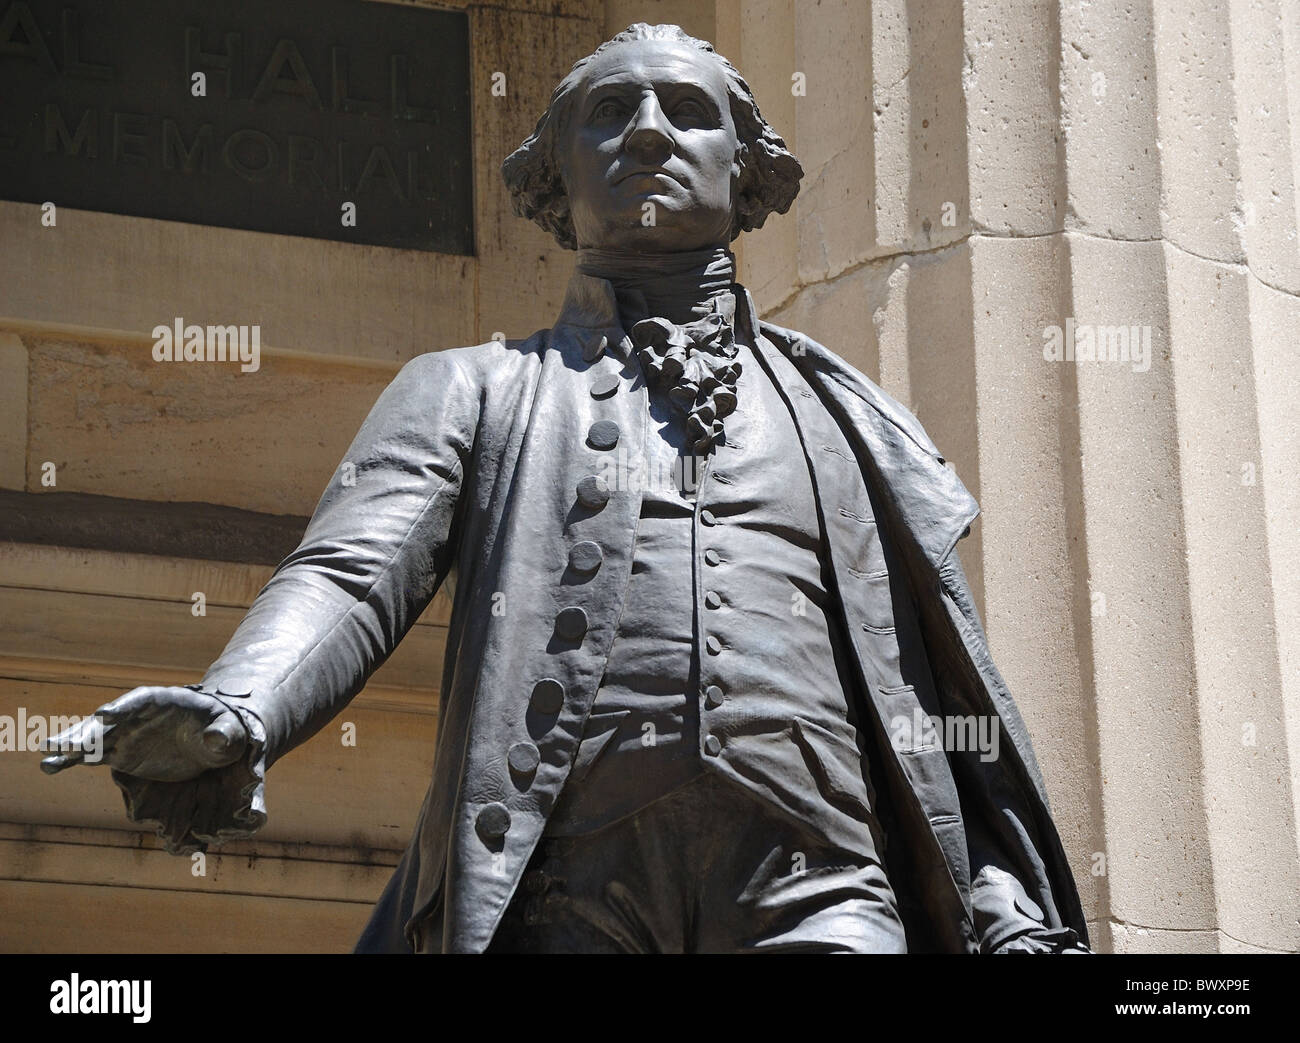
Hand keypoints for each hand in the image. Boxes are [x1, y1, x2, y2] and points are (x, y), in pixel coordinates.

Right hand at [40, 686, 248, 782]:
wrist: (216, 742)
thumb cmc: (225, 730)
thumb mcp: (231, 732)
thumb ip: (223, 735)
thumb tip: (216, 741)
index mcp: (167, 701)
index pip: (142, 700)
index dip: (123, 706)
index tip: (106, 714)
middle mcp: (141, 716)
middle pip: (111, 720)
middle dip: (89, 730)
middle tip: (63, 743)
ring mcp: (128, 734)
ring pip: (95, 738)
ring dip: (72, 746)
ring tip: (48, 758)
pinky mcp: (121, 754)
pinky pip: (94, 756)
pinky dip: (73, 760)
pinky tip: (51, 766)